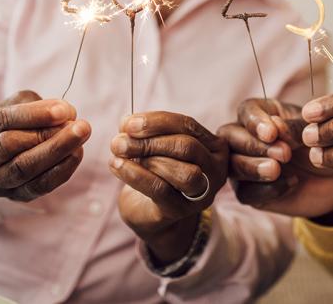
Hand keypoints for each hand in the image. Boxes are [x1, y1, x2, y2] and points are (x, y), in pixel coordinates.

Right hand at [0, 90, 91, 201]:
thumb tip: (65, 113)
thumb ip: (35, 105)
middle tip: (79, 125)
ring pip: (23, 169)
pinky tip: (77, 153)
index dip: (33, 115)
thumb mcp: (13, 105)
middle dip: (47, 134)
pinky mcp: (12, 197)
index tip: (64, 109)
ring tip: (81, 135)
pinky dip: (61, 170)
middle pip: (9, 146)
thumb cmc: (6, 122)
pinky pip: (38, 186)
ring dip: (57, 151)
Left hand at [109, 112, 227, 263]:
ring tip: (119, 153)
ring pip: (182, 172)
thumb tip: (127, 123)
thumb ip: (147, 133)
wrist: (151, 212)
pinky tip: (116, 166)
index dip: (157, 121)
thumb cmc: (156, 171)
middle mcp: (215, 168)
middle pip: (187, 147)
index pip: (188, 125)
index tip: (128, 123)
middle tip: (119, 141)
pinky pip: (160, 190)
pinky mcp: (183, 210)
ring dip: (147, 158)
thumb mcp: (157, 146)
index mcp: (213, 146)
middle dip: (151, 140)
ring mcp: (203, 192)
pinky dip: (135, 175)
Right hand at [218, 99, 332, 218]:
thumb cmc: (322, 146)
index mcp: (263, 114)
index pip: (246, 110)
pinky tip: (290, 184)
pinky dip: (265, 189)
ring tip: (276, 170)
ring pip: (232, 165)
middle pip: (229, 136)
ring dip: (252, 167)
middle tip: (283, 154)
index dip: (254, 122)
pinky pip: (245, 193)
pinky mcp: (249, 191)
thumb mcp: (314, 131)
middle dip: (253, 145)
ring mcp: (244, 164)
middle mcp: (246, 137)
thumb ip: (295, 127)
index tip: (272, 133)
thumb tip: (276, 126)